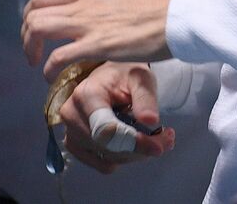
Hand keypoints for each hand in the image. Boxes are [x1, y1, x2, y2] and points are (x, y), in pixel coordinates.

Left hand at [22, 0, 174, 79]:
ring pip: (39, 28)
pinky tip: (54, 78)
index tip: (37, 31)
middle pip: (35, 11)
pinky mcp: (99, 45)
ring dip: (31, 49)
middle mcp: (84, 5)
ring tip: (37, 64)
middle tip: (33, 50)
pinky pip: (60, 57)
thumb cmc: (165, 2)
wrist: (180, 15)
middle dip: (26, 33)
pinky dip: (49, 69)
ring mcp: (90, 24)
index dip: (32, 14)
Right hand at [58, 62, 175, 173]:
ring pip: (109, 158)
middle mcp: (72, 115)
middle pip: (109, 147)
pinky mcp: (75, 145)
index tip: (159, 145)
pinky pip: (103, 163)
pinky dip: (124, 158)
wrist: (111, 77)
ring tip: (156, 138)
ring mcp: (70, 132)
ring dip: (136, 154)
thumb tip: (151, 121)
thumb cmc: (125, 74)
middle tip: (166, 139)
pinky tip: (137, 142)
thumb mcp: (140, 78)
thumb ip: (145, 98)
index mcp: (86, 94)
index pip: (108, 130)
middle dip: (141, 148)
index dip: (134, 142)